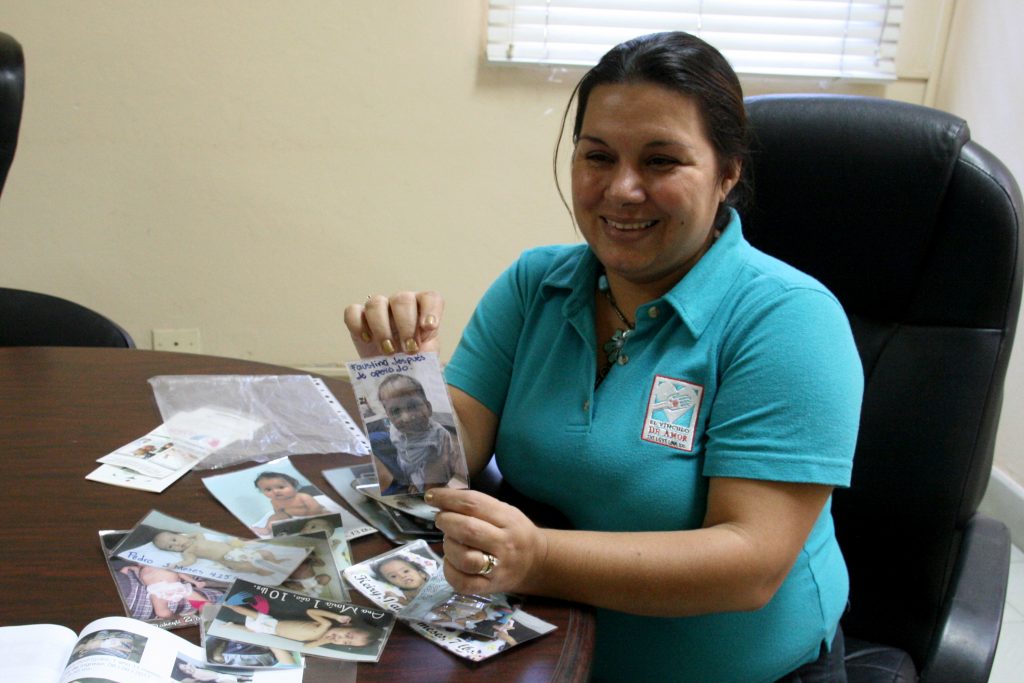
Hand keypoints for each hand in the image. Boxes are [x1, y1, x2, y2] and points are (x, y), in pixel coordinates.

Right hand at [343, 291, 443, 357]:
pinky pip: (353, 311)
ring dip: (382, 328)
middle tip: (409, 349)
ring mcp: (379, 308)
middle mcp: (401, 304)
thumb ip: (429, 352)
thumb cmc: (412, 361)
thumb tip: (424, 356)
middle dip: (406, 325)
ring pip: (376, 303)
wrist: (392, 374)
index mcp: (422, 309)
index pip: (430, 298)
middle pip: (402, 300)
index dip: (431, 310)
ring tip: (389, 350)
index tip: (429, 328)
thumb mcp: (427, 358)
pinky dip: (358, 325)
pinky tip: (367, 340)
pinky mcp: (358, 317)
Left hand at [427, 487, 547, 595]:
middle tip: (441, 518)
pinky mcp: (488, 588)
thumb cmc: (514, 532)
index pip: (474, 504)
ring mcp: (497, 569)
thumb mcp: (505, 511)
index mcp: (508, 520)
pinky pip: (462, 582)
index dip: (448, 498)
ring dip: (448, 545)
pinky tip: (451, 560)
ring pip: (464, 558)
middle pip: (467, 530)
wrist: (535, 563)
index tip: (431, 495)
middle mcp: (504, 544)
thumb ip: (478, 505)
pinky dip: (449, 569)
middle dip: (446, 521)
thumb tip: (442, 499)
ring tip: (450, 540)